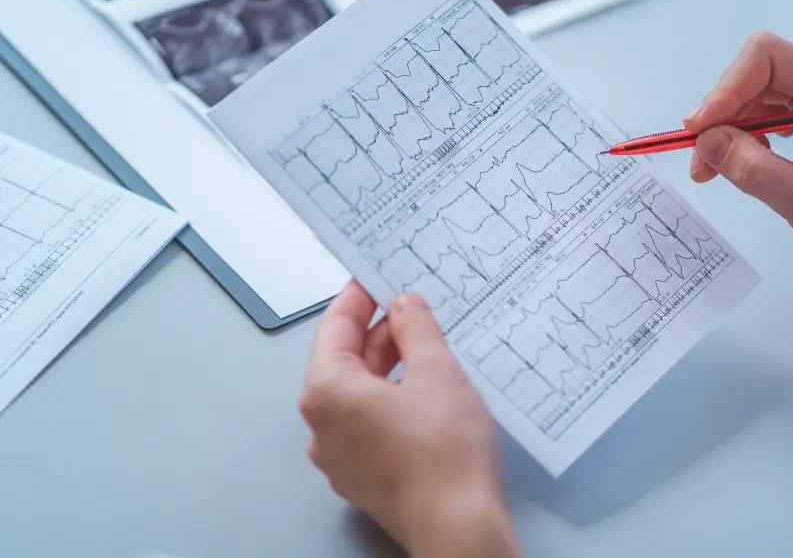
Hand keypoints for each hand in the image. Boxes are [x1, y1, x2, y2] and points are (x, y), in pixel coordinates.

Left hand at [299, 283, 520, 557]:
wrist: (460, 527)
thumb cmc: (444, 449)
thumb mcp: (437, 370)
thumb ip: (416, 328)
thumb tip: (404, 304)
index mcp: (327, 392)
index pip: (335, 327)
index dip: (359, 296)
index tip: (378, 275)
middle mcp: (322, 426)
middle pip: (345, 362)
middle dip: (380, 332)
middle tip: (415, 307)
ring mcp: (340, 457)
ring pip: (360, 394)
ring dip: (390, 366)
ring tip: (428, 346)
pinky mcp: (364, 478)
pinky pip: (370, 423)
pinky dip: (393, 399)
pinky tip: (427, 391)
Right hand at [685, 32, 792, 325]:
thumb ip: (751, 169)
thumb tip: (704, 141)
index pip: (767, 57)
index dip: (725, 89)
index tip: (698, 132)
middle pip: (755, 72)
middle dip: (721, 112)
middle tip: (698, 160)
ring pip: (753, 91)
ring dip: (726, 127)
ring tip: (708, 170)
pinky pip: (763, 109)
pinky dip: (740, 134)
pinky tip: (734, 163)